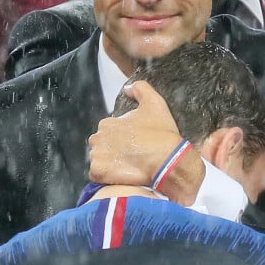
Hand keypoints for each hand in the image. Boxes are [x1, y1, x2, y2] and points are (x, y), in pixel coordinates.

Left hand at [89, 81, 204, 204]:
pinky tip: (123, 175)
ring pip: (99, 161)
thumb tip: (128, 88)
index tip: (135, 143)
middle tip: (132, 156)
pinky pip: (98, 176)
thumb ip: (140, 89)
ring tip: (128, 167)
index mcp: (107, 123)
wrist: (167, 161)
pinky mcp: (98, 173)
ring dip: (110, 164)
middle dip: (113, 150)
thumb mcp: (155, 103)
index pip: (108, 131)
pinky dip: (107, 176)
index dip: (122, 138)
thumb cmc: (161, 133)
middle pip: (101, 146)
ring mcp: (96, 156)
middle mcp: (97, 138)